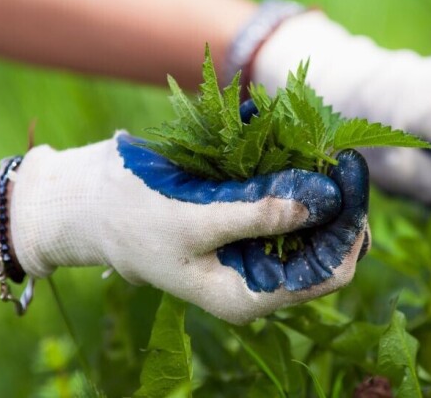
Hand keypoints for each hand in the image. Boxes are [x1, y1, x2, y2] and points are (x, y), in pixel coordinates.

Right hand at [10, 131, 369, 323]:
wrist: (81, 201)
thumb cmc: (130, 217)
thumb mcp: (195, 219)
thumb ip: (260, 213)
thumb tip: (324, 200)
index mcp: (249, 294)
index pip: (329, 272)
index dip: (348, 227)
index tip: (350, 174)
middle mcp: (257, 274)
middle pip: (326, 242)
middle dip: (335, 199)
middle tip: (338, 150)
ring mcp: (250, 244)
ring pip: (308, 216)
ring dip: (315, 178)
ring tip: (315, 139)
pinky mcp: (240, 216)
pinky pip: (281, 194)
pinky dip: (288, 166)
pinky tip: (286, 136)